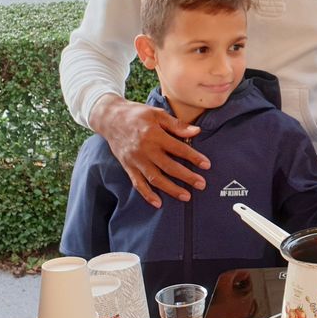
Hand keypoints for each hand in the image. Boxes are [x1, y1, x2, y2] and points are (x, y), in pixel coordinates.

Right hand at [89, 95, 209, 207]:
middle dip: (186, 177)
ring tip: (186, 196)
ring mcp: (135, 160)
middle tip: (202, 184)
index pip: (178, 149)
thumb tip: (196, 131)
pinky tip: (158, 203)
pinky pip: (138, 184)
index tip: (207, 165)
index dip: (194, 157)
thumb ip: (177, 125)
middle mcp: (145, 150)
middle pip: (169, 167)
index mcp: (154, 135)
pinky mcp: (128, 167)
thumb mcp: (157, 114)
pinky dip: (147, 195)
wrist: (109, 119)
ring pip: (155, 178)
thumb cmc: (137, 114)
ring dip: (171, 189)